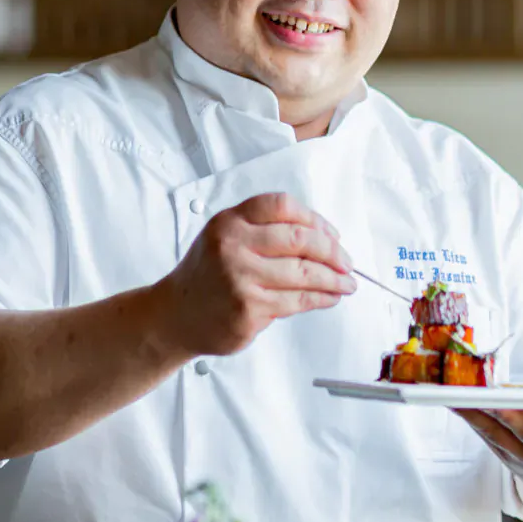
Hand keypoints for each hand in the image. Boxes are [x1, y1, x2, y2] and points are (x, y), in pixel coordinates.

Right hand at [154, 192, 356, 357]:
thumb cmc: (206, 275)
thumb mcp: (224, 237)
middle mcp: (233, 246)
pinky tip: (330, 297)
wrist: (175, 316)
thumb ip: (263, 229)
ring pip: (304, 273)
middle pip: (299, 239)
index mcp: (229, 221)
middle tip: (347, 262)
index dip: (314, 219)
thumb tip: (322, 238)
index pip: (281, 206)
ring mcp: (240, 279)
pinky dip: (321, 298)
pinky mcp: (249, 309)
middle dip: (332, 251)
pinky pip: (297, 301)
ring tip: (347, 282)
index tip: (331, 233)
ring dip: (334, 279)